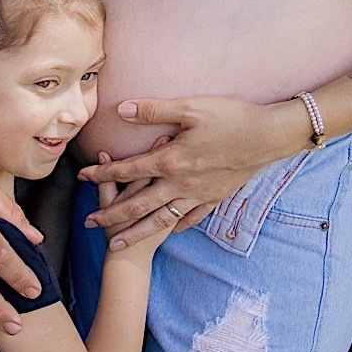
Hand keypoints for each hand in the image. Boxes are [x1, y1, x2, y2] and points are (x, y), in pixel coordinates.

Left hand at [79, 97, 289, 248]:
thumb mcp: (190, 108)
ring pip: (160, 220)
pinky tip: (168, 232)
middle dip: (111, 215)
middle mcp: (181, 183)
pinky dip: (175, 228)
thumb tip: (123, 109)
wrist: (269, 137)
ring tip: (117, 243)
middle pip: (139, 204)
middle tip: (88, 224)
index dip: (103, 174)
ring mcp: (198, 195)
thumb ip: (155, 110)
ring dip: (136, 232)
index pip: (129, 170)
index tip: (82, 178)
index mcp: (172, 160)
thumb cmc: (230, 117)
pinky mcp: (215, 199)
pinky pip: (190, 219)